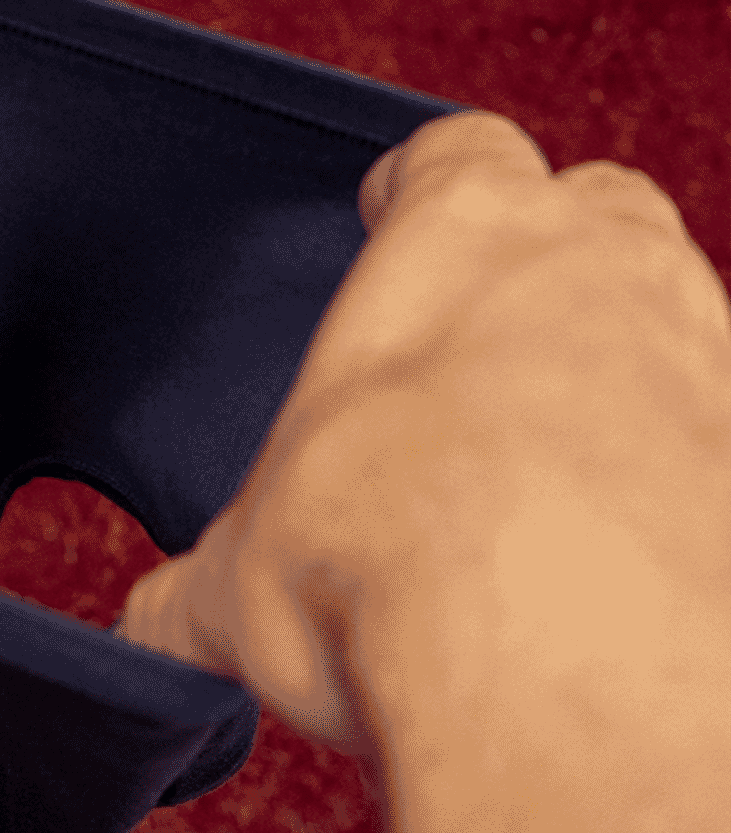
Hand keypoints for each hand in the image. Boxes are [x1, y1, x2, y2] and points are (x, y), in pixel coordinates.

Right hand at [115, 110, 730, 826]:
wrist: (566, 678)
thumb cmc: (390, 566)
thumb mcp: (240, 579)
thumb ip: (198, 585)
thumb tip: (157, 627)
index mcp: (461, 236)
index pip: (452, 154)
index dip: (419, 189)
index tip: (394, 221)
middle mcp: (608, 267)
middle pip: (596, 209)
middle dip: (549, 263)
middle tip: (479, 357)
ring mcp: (714, 359)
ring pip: (678, 323)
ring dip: (625, 377)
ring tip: (552, 480)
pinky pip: (719, 443)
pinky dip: (681, 481)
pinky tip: (620, 558)